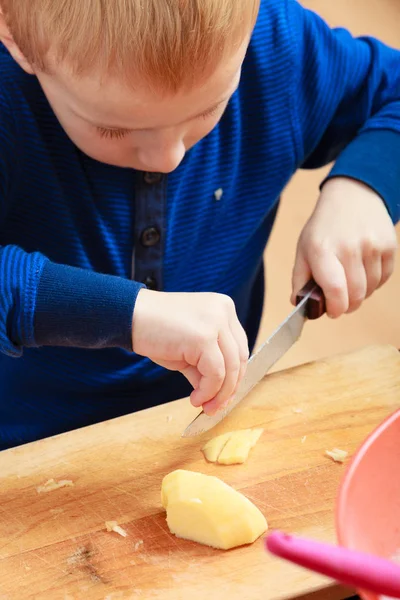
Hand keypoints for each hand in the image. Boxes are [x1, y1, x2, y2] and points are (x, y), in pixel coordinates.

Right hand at [132, 290, 248, 414]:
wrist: (128, 317)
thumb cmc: (155, 330)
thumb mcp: (188, 348)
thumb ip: (206, 366)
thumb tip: (218, 395)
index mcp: (224, 308)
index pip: (239, 347)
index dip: (234, 375)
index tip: (223, 395)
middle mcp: (224, 311)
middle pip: (239, 358)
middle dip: (229, 388)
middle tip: (215, 407)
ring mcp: (215, 322)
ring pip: (230, 368)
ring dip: (218, 394)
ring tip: (203, 405)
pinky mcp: (204, 337)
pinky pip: (215, 373)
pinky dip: (208, 391)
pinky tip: (195, 398)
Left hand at [291, 177, 397, 317]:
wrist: (353, 195)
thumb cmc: (325, 227)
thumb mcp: (304, 249)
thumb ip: (300, 279)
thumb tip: (299, 304)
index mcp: (322, 250)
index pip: (335, 290)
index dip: (335, 308)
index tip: (332, 311)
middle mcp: (349, 248)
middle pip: (355, 295)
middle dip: (347, 305)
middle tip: (340, 301)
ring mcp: (372, 246)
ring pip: (370, 290)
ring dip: (360, 294)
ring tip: (350, 281)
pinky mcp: (389, 246)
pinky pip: (384, 279)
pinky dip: (374, 283)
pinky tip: (363, 271)